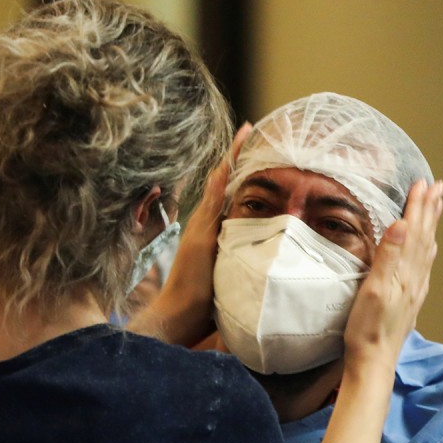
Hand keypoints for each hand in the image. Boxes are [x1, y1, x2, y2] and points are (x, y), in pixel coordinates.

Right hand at [128, 123, 251, 343]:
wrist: (179, 314)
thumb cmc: (203, 302)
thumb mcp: (227, 275)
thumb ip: (239, 263)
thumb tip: (263, 261)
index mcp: (214, 230)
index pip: (228, 193)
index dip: (240, 170)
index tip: (254, 146)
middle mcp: (205, 222)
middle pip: (222, 181)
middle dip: (237, 156)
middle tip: (251, 127)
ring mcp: (202, 225)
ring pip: (218, 184)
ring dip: (232, 159)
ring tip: (247, 132)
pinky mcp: (201, 233)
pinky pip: (212, 200)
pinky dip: (221, 179)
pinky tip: (230, 160)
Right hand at [342, 179, 442, 371]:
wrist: (374, 361)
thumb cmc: (368, 328)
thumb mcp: (374, 290)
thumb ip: (388, 257)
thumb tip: (401, 224)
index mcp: (405, 272)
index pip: (413, 231)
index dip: (418, 206)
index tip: (423, 183)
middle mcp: (414, 278)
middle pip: (424, 237)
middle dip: (430, 210)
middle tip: (438, 187)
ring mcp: (414, 289)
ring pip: (426, 249)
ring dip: (431, 226)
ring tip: (436, 208)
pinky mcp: (410, 299)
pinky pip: (423, 266)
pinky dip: (427, 249)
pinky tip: (428, 248)